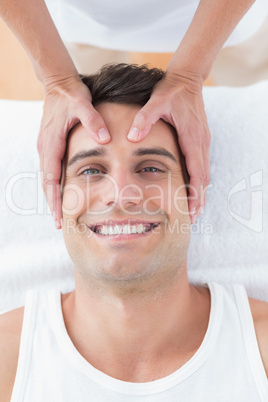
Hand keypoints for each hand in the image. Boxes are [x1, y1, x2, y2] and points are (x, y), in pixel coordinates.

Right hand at [37, 75, 110, 228]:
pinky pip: (51, 170)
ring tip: (60, 214)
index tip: (58, 215)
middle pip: (47, 183)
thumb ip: (93, 121)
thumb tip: (104, 139)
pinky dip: (55, 185)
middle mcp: (46, 147)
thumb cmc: (71, 94)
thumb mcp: (83, 104)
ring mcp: (47, 147)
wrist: (59, 83)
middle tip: (59, 224)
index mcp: (52, 142)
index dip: (54, 198)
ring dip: (53, 196)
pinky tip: (63, 193)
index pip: (51, 177)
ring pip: (48, 178)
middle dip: (52, 204)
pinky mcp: (51, 145)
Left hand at [127, 70, 210, 223]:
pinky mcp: (199, 139)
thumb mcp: (156, 101)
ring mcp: (202, 141)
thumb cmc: (171, 90)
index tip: (191, 209)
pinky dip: (199, 180)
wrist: (187, 77)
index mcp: (191, 137)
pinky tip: (192, 188)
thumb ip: (144, 119)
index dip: (195, 192)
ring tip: (193, 209)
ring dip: (200, 192)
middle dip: (199, 198)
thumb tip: (132, 137)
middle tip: (193, 218)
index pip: (197, 171)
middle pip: (204, 178)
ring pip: (205, 173)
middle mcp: (200, 141)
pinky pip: (202, 165)